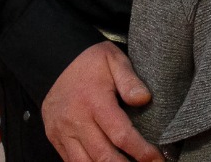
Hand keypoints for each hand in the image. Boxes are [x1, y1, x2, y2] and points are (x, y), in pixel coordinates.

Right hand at [42, 41, 162, 161]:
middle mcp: (76, 121)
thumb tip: (144, 99)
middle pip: (103, 156)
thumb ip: (130, 80)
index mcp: (94, 102)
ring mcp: (62, 132)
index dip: (141, 151)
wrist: (54, 59)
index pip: (120, 135)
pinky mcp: (54, 138)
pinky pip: (71, 161)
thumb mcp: (114, 60)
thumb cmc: (90, 61)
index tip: (157, 158)